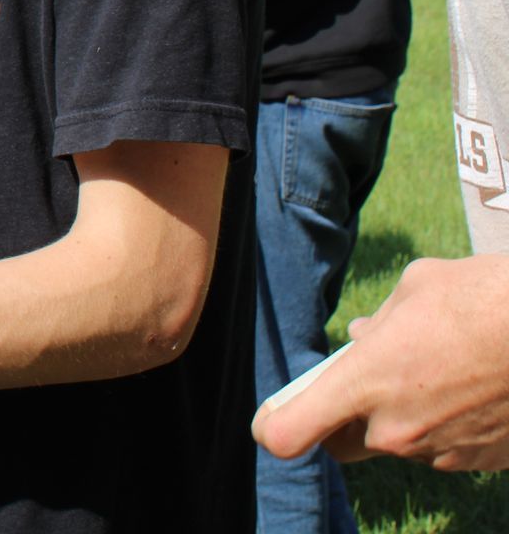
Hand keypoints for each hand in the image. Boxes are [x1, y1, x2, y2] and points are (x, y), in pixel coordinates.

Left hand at [254, 255, 508, 469]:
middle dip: (340, 420)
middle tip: (357, 386)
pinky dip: (442, 423)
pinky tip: (466, 385)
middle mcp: (396, 428)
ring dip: (400, 415)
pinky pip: (442, 448)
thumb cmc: (484, 298)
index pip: (289, 433)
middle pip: (340, 444)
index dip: (272, 428)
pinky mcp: (479, 463)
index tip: (268, 419)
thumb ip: (379, 323)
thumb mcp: (416, 289)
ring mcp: (440, 452)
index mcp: (365, 383)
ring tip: (431, 369)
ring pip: (397, 443)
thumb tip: (364, 339)